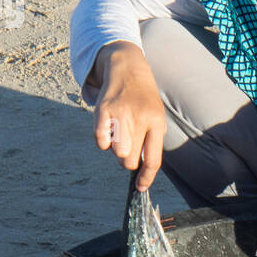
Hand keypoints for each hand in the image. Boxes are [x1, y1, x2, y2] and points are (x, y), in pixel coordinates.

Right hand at [91, 42, 167, 190]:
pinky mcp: (102, 111)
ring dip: (116, 150)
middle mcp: (140, 119)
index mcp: (157, 123)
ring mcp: (120, 115)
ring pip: (115, 152)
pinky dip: (102, 141)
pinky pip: (100, 142)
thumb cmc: (143, 98)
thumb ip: (151, 140)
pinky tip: (108, 129)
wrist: (127, 68)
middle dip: (128, 160)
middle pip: (129, 160)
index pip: (153, 160)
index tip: (141, 188)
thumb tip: (142, 170)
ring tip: (120, 133)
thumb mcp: (156, 116)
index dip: (146, 178)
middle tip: (129, 145)